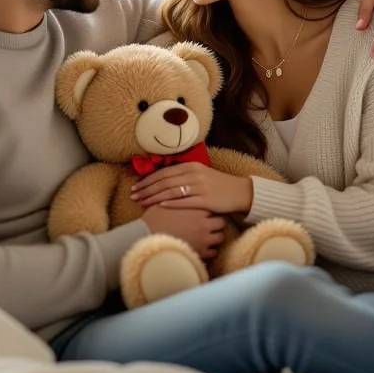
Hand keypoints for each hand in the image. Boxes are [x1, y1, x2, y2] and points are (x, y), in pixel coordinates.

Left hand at [131, 162, 253, 213]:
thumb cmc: (218, 185)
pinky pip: (184, 202)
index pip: (164, 172)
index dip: (147, 180)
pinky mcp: (205, 200)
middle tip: (133, 196)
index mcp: (191, 166)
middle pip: (164, 181)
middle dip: (146, 189)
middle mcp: (194, 174)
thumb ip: (183, 175)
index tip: (135, 187)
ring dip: (153, 197)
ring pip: (171, 191)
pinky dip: (171, 203)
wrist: (240, 192)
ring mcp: (200, 187)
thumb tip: (163, 181)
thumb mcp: (201, 174)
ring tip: (141, 203)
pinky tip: (159, 206)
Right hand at [140, 206, 225, 259]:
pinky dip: (209, 251)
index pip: (212, 207)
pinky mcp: (201, 252)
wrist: (147, 236)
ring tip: (206, 238)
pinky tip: (202, 249)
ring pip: (220, 237)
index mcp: (197, 209)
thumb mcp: (164, 203)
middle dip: (215, 224)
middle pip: (221, 222)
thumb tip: (173, 194)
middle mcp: (204, 223)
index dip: (208, 210)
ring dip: (214, 238)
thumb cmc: (153, 219)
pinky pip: (213, 253)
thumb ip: (175, 198)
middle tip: (207, 226)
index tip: (203, 213)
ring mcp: (204, 239)